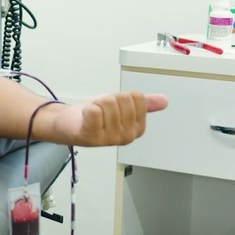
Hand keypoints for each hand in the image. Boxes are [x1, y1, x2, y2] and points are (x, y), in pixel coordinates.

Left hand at [48, 91, 167, 146]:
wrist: (69, 124)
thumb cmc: (94, 116)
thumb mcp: (122, 106)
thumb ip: (144, 104)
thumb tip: (165, 100)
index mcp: (137, 129)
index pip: (136, 97)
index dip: (122, 96)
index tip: (114, 106)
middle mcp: (126, 136)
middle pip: (121, 99)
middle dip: (108, 99)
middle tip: (101, 110)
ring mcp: (110, 139)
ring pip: (108, 103)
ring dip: (97, 104)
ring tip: (93, 114)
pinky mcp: (91, 137)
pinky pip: (94, 111)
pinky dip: (88, 109)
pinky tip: (86, 118)